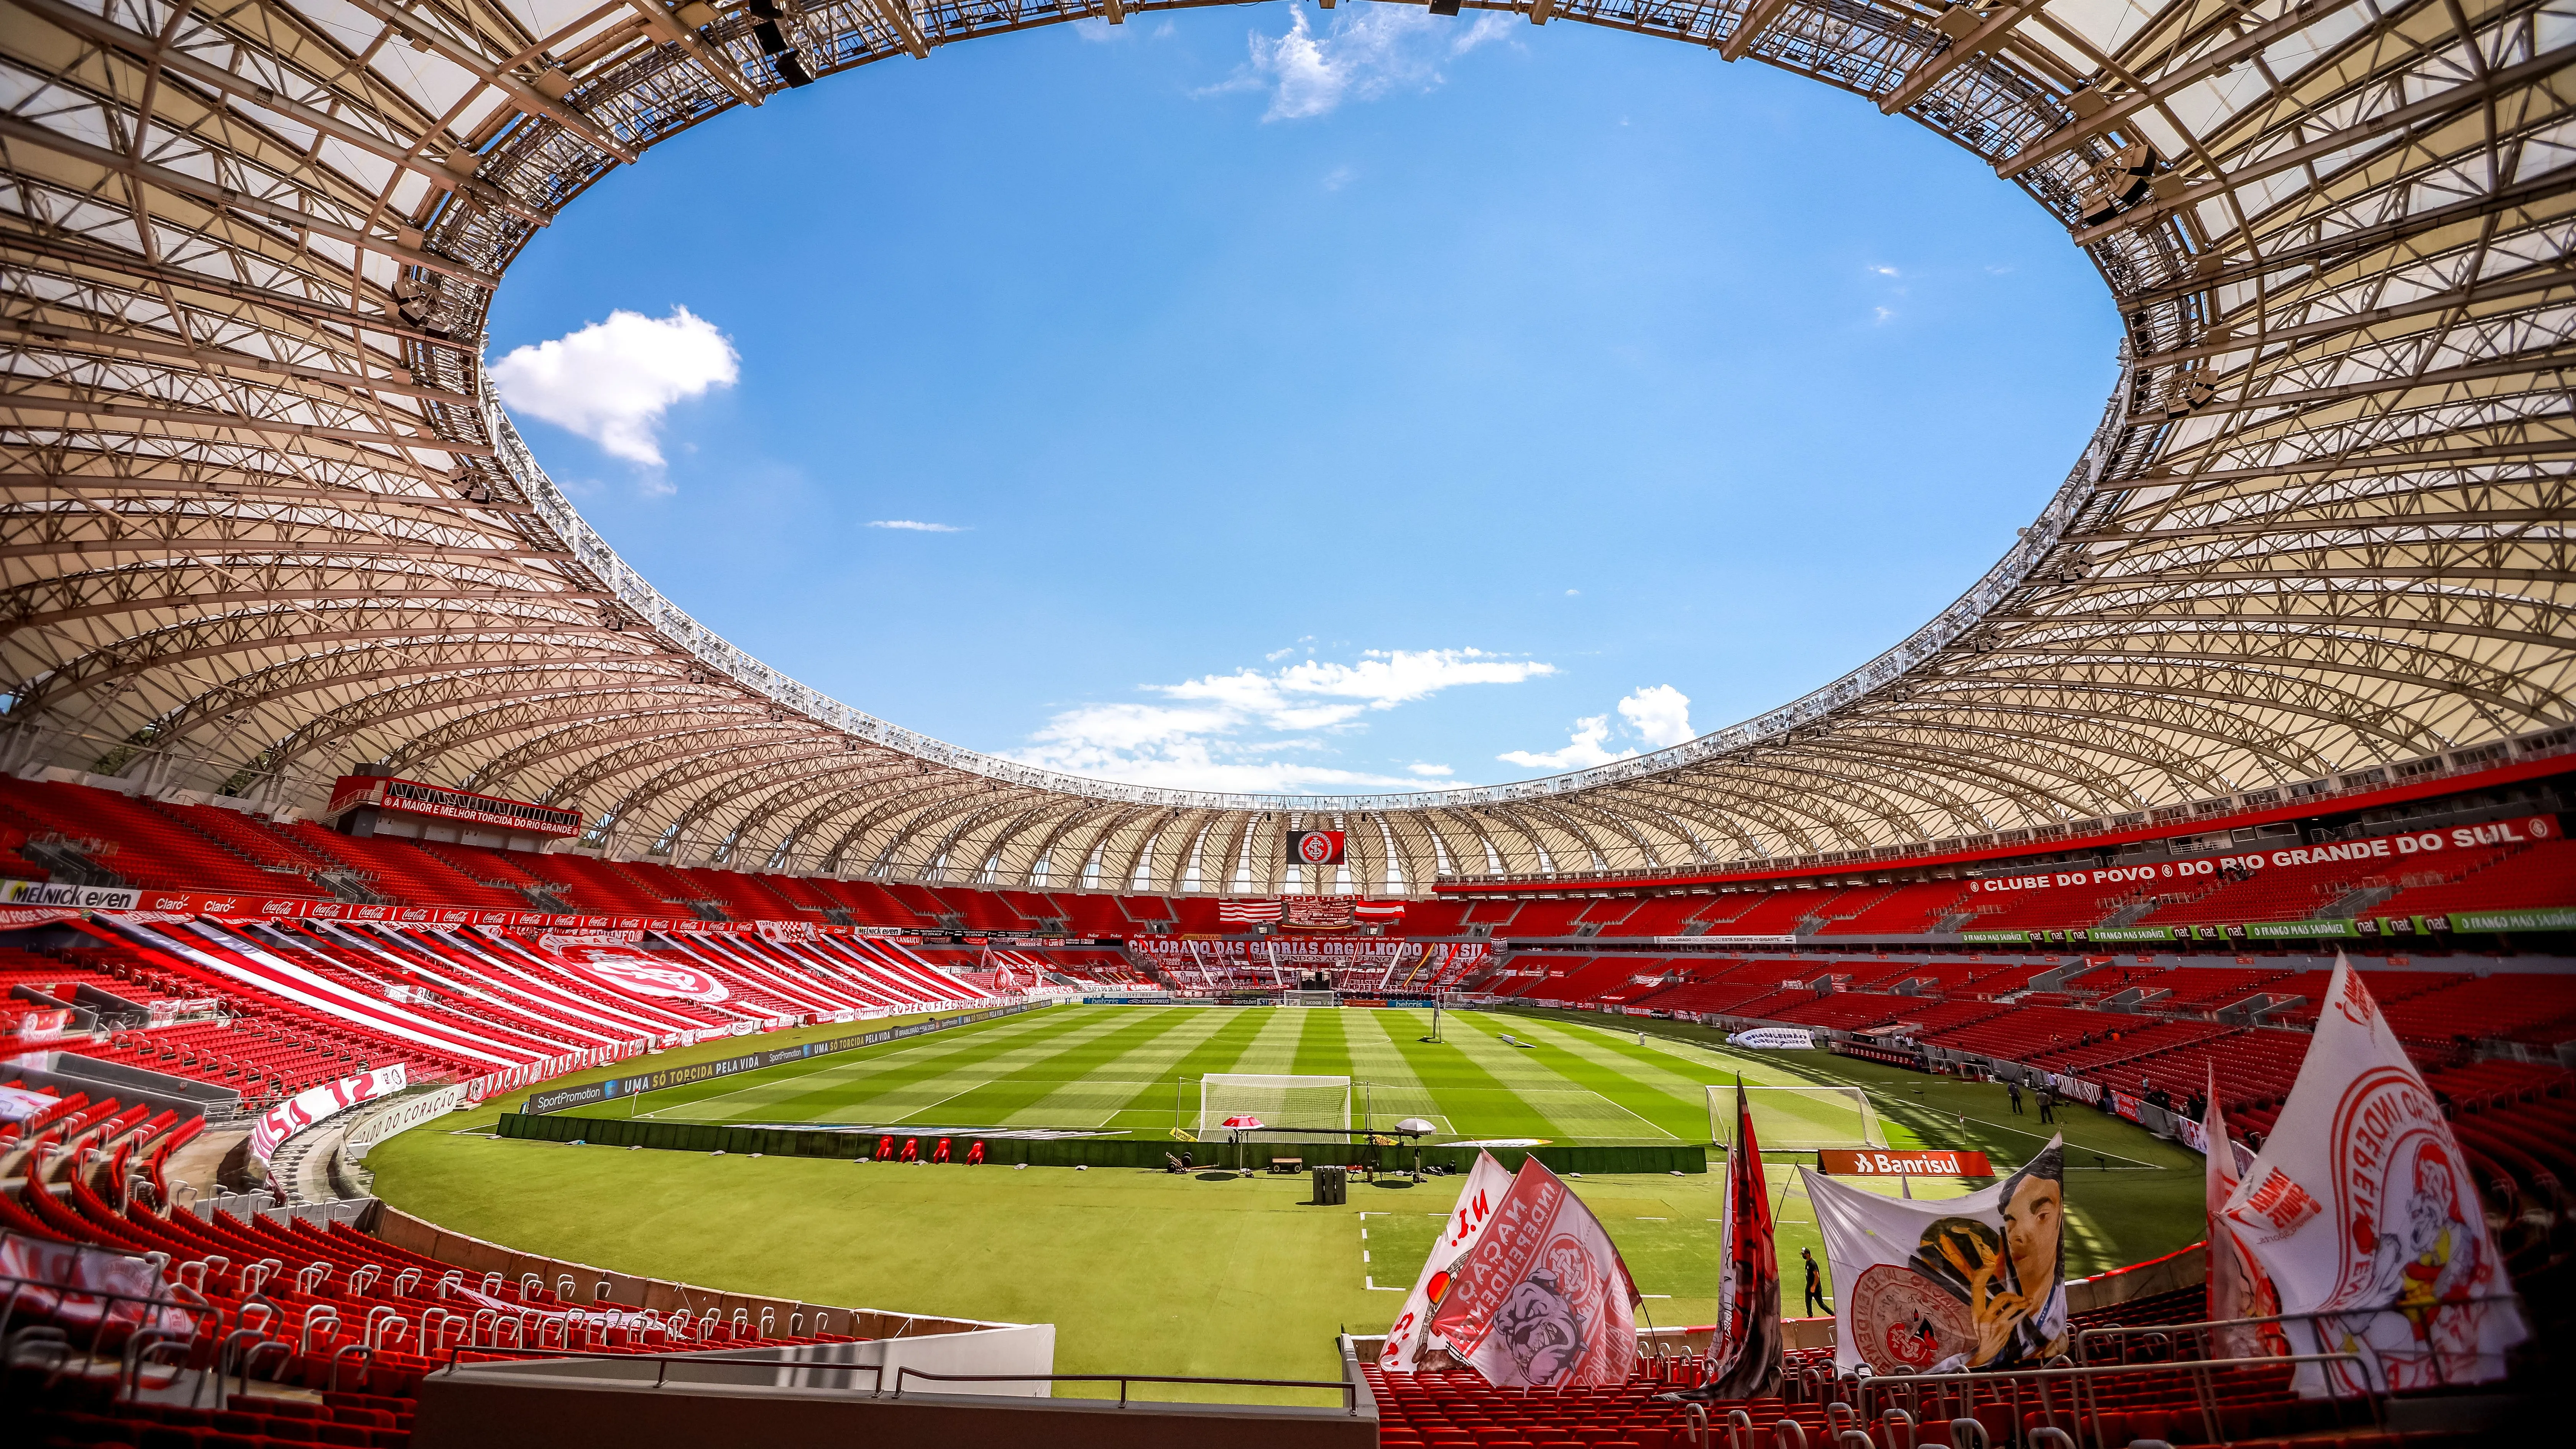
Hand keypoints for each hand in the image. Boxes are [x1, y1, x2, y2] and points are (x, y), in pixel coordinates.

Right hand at [1940, 1234, 2029, 1365]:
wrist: (1986, 1351)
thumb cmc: (1981, 1332)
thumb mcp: (1976, 1317)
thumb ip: (1981, 1304)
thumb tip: (1987, 1287)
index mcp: (1976, 1311)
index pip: (1977, 1288)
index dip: (1982, 1276)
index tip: (1987, 1265)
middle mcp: (1986, 1316)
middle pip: (2001, 1298)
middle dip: (2012, 1295)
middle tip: (2017, 1295)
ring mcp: (1997, 1323)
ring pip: (2012, 1307)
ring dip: (2021, 1302)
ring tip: (2026, 1300)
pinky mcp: (2007, 1329)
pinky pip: (2017, 1316)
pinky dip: (2025, 1310)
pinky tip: (2029, 1306)